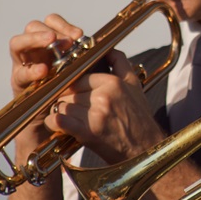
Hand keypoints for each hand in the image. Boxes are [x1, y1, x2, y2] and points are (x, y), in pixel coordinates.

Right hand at [7, 14, 85, 146]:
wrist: (62, 128)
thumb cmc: (77, 97)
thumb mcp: (87, 75)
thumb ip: (92, 60)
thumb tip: (108, 46)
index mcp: (52, 46)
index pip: (52, 23)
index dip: (64, 25)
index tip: (79, 35)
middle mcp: (36, 52)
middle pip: (33, 27)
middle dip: (48, 29)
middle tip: (63, 39)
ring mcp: (24, 66)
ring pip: (18, 44)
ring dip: (34, 40)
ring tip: (50, 42)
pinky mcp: (18, 85)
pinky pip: (19, 73)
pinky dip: (31, 70)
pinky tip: (43, 71)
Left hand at [43, 48, 164, 162]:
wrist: (145, 149)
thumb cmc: (139, 119)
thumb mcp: (135, 85)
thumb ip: (120, 63)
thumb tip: (107, 49)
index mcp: (113, 82)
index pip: (79, 76)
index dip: (73, 86)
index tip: (71, 93)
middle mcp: (104, 96)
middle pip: (69, 91)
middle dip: (67, 99)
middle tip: (71, 108)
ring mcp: (95, 114)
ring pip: (63, 104)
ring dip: (61, 112)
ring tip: (67, 118)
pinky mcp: (88, 132)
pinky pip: (59, 120)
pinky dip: (54, 123)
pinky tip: (57, 125)